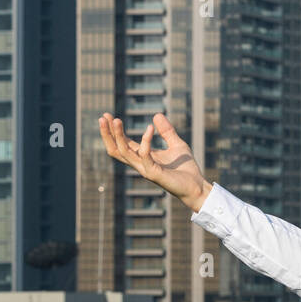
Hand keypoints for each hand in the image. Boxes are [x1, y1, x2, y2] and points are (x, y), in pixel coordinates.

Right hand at [98, 112, 212, 211]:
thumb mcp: (176, 144)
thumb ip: (166, 131)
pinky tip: (150, 128)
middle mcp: (140, 164)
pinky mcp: (154, 173)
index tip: (108, 115)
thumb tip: (156, 115)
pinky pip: (145, 156)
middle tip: (103, 117)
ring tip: (117, 120)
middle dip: (108, 133)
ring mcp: (145, 169)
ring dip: (119, 136)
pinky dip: (146, 141)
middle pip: (116, 149)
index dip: (114, 130)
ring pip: (124, 152)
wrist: (197, 186)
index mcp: (143, 157)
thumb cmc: (186, 169)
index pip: (123, 143)